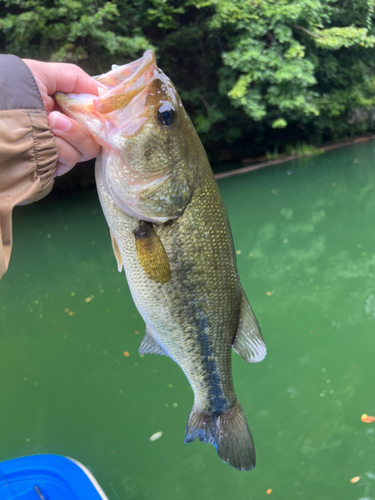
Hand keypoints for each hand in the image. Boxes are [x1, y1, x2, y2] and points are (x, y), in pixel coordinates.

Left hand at [23, 60, 104, 175]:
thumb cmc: (9, 91)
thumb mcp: (40, 73)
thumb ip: (73, 77)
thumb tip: (100, 91)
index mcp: (63, 108)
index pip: (95, 116)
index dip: (101, 113)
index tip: (100, 109)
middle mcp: (64, 130)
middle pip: (95, 136)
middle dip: (81, 127)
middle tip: (56, 118)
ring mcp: (59, 149)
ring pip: (86, 150)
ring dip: (70, 136)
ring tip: (48, 124)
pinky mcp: (52, 166)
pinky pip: (69, 161)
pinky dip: (59, 151)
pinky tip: (42, 143)